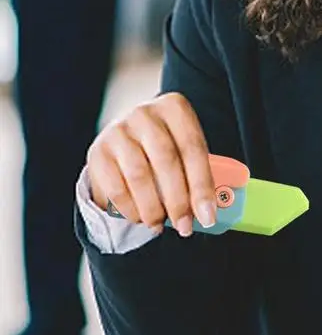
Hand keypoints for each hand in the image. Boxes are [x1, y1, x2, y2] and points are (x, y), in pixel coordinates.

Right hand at [86, 93, 216, 237]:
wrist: (130, 136)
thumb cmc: (169, 146)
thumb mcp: (187, 150)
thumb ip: (201, 174)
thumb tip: (210, 212)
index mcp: (174, 108)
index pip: (193, 148)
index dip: (201, 186)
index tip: (208, 217)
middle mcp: (144, 113)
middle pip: (166, 161)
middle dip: (178, 201)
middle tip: (184, 227)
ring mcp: (118, 130)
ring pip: (139, 175)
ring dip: (153, 208)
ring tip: (160, 225)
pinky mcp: (97, 151)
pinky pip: (115, 187)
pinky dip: (130, 209)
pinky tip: (140, 218)